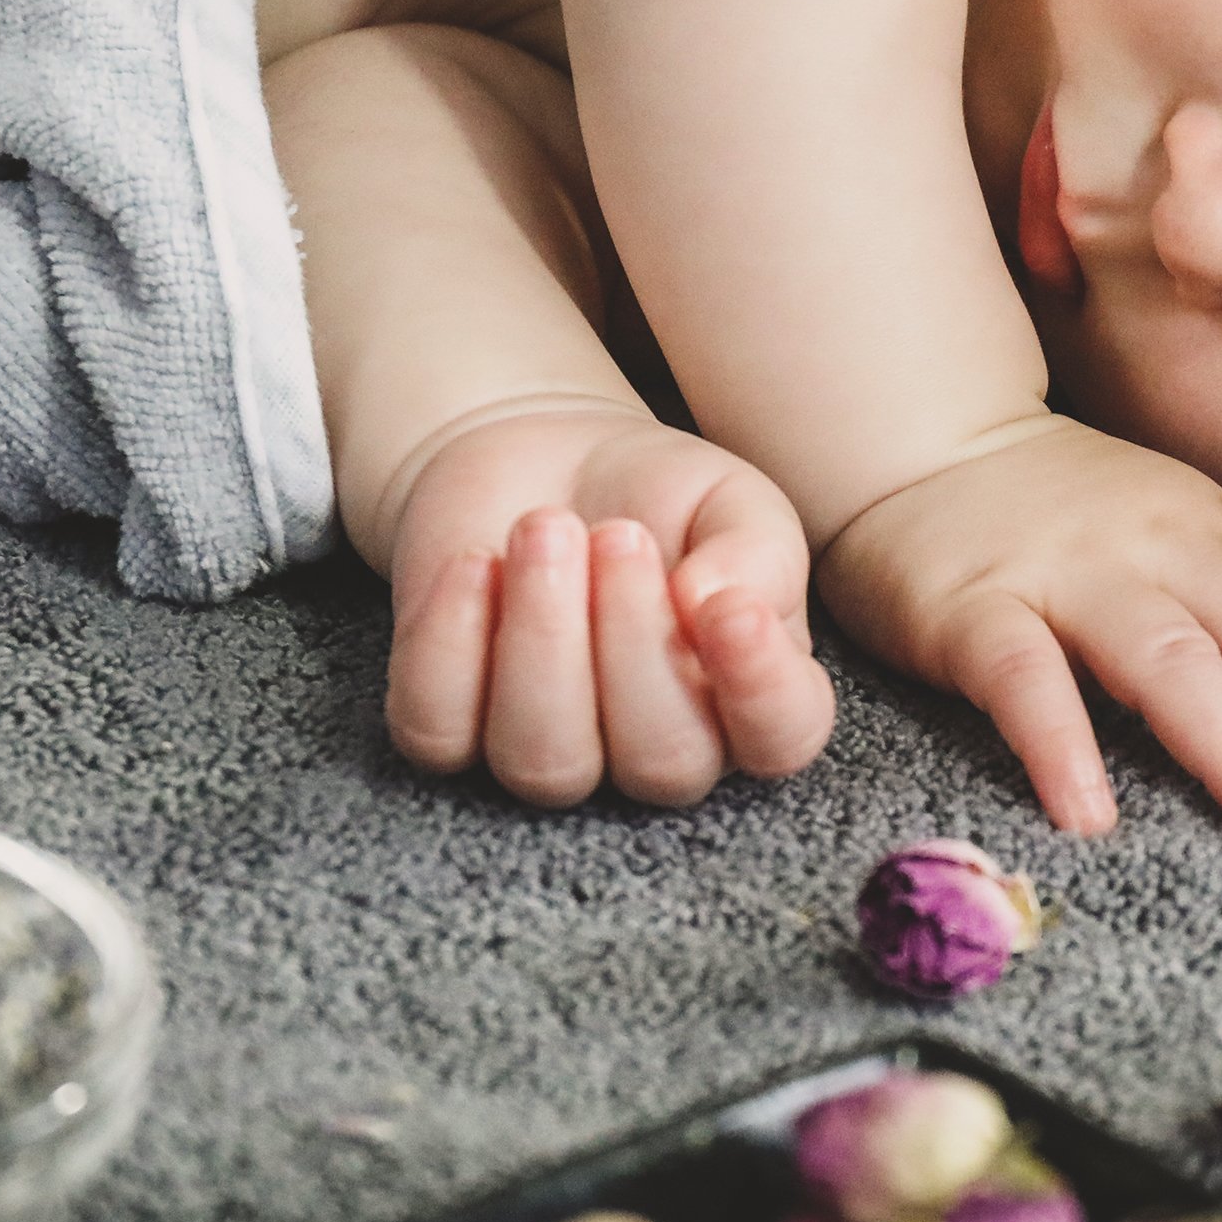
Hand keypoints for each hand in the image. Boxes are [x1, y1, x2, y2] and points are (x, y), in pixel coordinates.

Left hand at [378, 401, 834, 807]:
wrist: (538, 457)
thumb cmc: (656, 494)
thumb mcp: (730, 498)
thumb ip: (757, 553)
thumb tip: (720, 605)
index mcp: (752, 698)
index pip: (781, 739)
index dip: (761, 689)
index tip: (730, 605)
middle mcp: (658, 750)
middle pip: (662, 764)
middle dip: (633, 642)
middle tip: (618, 533)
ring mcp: (552, 753)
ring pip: (546, 763)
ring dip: (542, 639)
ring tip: (545, 527)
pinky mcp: (453, 729)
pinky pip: (440, 730)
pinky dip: (450, 641)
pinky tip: (474, 562)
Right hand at [819, 418, 1221, 847]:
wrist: (912, 436)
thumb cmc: (1052, 513)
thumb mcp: (1165, 534)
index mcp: (1209, 529)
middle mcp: (1154, 544)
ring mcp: (1064, 573)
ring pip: (1166, 659)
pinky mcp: (972, 607)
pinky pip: (1024, 680)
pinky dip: (1062, 746)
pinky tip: (1093, 818)